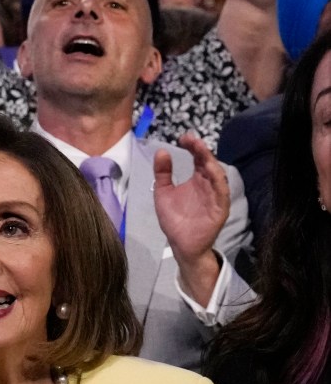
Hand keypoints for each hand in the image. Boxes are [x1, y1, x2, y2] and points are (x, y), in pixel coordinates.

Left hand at [153, 135, 229, 306]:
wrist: (181, 245)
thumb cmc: (174, 220)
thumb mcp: (163, 194)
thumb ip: (162, 174)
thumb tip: (161, 151)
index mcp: (197, 179)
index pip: (198, 157)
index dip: (192, 146)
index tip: (183, 138)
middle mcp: (208, 184)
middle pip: (208, 162)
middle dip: (201, 150)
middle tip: (192, 141)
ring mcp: (215, 195)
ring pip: (217, 174)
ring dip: (210, 162)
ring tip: (201, 151)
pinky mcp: (220, 207)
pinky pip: (222, 192)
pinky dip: (217, 181)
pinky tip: (210, 171)